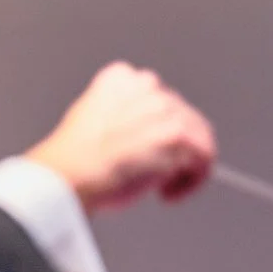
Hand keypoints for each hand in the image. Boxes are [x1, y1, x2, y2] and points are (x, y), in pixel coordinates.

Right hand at [24, 62, 215, 210]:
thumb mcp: (89, 121)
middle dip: (173, 148)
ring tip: (161, 187)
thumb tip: (139, 138)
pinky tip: (167, 194)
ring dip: (183, 166)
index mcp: (121, 78)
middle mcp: (146, 86)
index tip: (149, 150)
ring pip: (198, 137)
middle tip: (157, 174)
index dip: (156, 129)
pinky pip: (204, 160)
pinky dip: (191, 182)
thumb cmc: (72, 161)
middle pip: (182, 116)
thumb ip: (118, 118)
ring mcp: (164, 110)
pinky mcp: (178, 136)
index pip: (157, 98)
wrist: (68, 175)